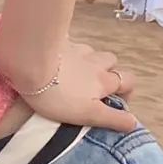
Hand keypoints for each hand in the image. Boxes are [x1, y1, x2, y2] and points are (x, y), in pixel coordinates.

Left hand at [8, 39, 137, 133]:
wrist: (29, 64)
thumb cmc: (58, 95)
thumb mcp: (87, 113)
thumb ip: (112, 118)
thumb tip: (133, 123)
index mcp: (103, 80)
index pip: (128, 80)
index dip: (127, 89)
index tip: (116, 99)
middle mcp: (95, 61)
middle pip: (111, 60)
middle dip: (108, 70)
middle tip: (93, 84)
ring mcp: (76, 48)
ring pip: (90, 51)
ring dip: (88, 59)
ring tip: (75, 71)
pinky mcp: (58, 40)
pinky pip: (69, 44)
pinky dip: (68, 51)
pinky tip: (56, 59)